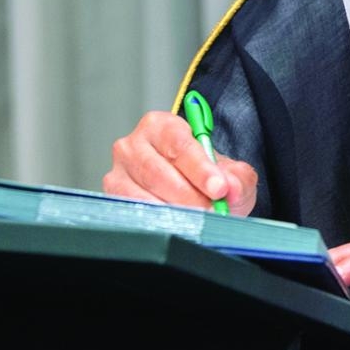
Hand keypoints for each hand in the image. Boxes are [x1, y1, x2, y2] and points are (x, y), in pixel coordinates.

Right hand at [103, 110, 257, 215]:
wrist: (192, 191)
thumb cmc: (206, 176)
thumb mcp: (230, 173)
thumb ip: (237, 178)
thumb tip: (231, 189)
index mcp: (162, 125)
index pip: (180, 145)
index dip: (200, 169)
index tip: (219, 188)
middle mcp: (134, 144)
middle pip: (158, 171)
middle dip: (189, 195)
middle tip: (211, 210)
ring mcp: (119, 170)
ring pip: (142, 193)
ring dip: (173, 210)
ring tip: (197, 218)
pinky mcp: (112, 195)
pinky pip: (132, 209)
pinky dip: (156, 219)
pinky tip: (175, 223)